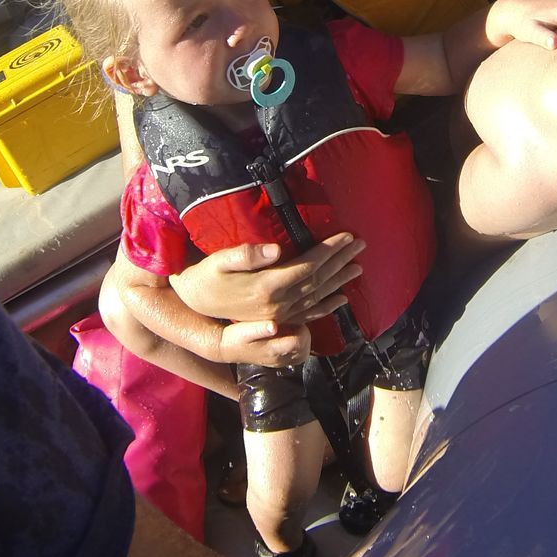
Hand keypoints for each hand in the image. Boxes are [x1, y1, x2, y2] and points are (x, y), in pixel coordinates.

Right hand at [168, 231, 364, 326]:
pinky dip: (328, 307)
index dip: (329, 251)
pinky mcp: (277, 320)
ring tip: (359, 268)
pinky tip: (342, 300)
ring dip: (340, 281)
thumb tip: (275, 249)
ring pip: (318, 297)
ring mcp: (279, 315)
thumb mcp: (219, 260)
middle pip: (318, 280)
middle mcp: (278, 304)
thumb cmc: (207, 275)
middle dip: (341, 261)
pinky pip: (309, 315)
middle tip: (361, 245)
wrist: (195, 303)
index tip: (347, 236)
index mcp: (267, 287)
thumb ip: (246, 255)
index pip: (307, 266)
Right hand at [218, 320, 312, 367]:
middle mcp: (281, 359)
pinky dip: (297, 343)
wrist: (228, 349)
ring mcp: (281, 362)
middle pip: (306, 346)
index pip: (301, 341)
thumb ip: (260, 328)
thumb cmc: (236, 337)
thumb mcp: (245, 331)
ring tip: (289, 327)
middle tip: (291, 322)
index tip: (291, 318)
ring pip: (304, 351)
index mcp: (274, 350)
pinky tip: (287, 334)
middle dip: (302, 331)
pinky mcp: (281, 361)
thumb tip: (273, 326)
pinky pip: (298, 353)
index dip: (300, 326)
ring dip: (301, 338)